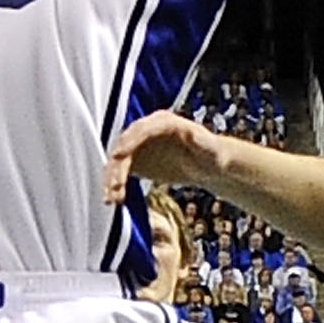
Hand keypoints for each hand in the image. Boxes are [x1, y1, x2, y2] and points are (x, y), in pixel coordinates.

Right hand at [105, 108, 235, 209]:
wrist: (206, 165)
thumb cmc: (212, 154)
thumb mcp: (211, 148)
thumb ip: (201, 142)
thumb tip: (195, 135)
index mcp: (163, 122)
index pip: (141, 129)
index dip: (129, 143)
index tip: (119, 156)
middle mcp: (146, 131)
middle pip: (124, 147)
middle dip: (116, 167)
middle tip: (114, 187)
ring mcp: (138, 146)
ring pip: (118, 162)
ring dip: (111, 180)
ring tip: (112, 200)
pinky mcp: (135, 161)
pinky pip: (120, 173)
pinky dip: (115, 186)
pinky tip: (114, 200)